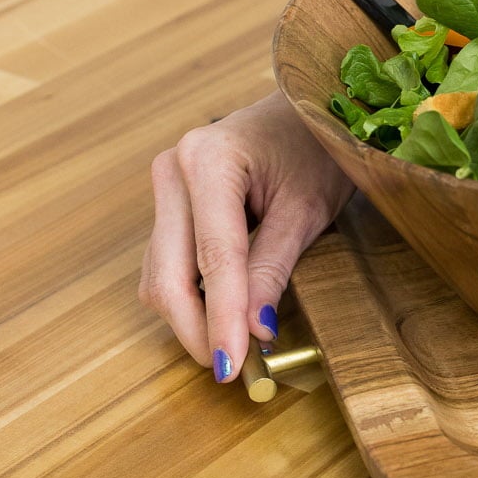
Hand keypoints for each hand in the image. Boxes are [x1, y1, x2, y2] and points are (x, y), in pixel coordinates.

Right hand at [140, 91, 352, 379]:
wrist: (307, 109)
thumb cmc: (316, 148)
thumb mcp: (307, 208)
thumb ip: (274, 266)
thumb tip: (254, 329)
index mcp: (208, 160)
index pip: (213, 256)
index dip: (222, 315)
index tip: (233, 362)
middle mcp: (173, 170)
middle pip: (169, 273)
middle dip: (197, 327)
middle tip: (232, 368)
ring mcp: (165, 187)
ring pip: (161, 274)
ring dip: (192, 317)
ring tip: (235, 348)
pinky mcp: (170, 205)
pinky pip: (168, 263)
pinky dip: (192, 296)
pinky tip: (223, 314)